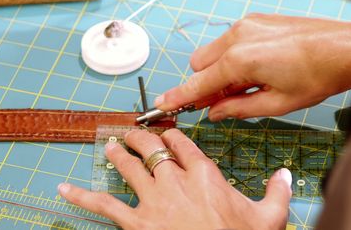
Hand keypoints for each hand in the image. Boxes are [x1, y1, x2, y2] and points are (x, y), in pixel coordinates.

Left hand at [58, 129, 291, 229]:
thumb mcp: (270, 217)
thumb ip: (278, 191)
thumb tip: (285, 174)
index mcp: (206, 176)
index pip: (185, 146)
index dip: (173, 135)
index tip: (167, 130)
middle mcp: (177, 182)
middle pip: (154, 150)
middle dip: (142, 137)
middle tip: (133, 131)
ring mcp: (154, 202)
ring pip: (130, 168)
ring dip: (117, 154)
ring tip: (109, 145)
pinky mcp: (137, 224)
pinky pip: (105, 206)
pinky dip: (82, 197)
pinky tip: (64, 189)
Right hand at [154, 13, 350, 120]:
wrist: (348, 48)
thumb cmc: (318, 77)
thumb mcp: (277, 103)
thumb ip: (239, 108)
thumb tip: (214, 112)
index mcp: (240, 59)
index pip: (199, 82)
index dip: (180, 96)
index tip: (163, 105)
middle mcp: (238, 35)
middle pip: (200, 63)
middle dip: (206, 83)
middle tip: (227, 101)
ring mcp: (248, 23)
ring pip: (215, 50)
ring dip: (221, 69)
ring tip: (252, 85)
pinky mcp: (258, 18)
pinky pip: (232, 39)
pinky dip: (235, 56)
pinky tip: (260, 68)